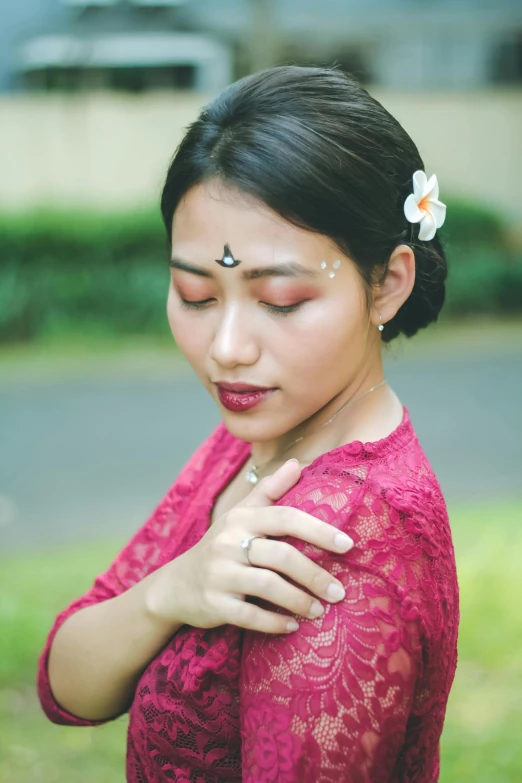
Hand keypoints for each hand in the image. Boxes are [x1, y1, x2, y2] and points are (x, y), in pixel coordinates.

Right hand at [146, 459, 353, 634]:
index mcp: (241, 518)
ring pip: (267, 586)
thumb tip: (296, 463)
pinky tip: (293, 626)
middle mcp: (228, 543)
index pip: (285, 517)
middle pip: (281, 555)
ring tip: (320, 610)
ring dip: (299, 601)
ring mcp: (219, 574)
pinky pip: (249, 615)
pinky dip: (274, 622)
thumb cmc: (221, 546)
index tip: (347, 545)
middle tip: (339, 592)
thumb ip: (270, 490)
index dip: (318, 530)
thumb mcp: (241, 515)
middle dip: (315, 575)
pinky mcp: (213, 603)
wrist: (176, 584)